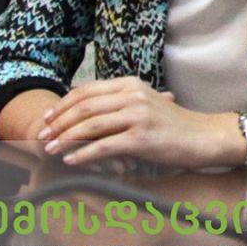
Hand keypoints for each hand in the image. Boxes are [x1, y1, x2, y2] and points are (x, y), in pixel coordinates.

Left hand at [39, 78, 235, 170]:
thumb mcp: (147, 103)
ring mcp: (137, 116)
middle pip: (84, 107)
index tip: (48, 118)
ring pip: (90, 125)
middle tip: (42, 137)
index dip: (63, 104)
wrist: (204, 136)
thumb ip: (121, 102)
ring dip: (65, 139)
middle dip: (58, 123)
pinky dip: (83, 154)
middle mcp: (132, 95)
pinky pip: (103, 146)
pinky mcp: (141, 138)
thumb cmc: (174, 125)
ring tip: (51, 150)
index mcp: (131, 84)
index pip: (87, 90)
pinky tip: (72, 161)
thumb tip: (89, 109)